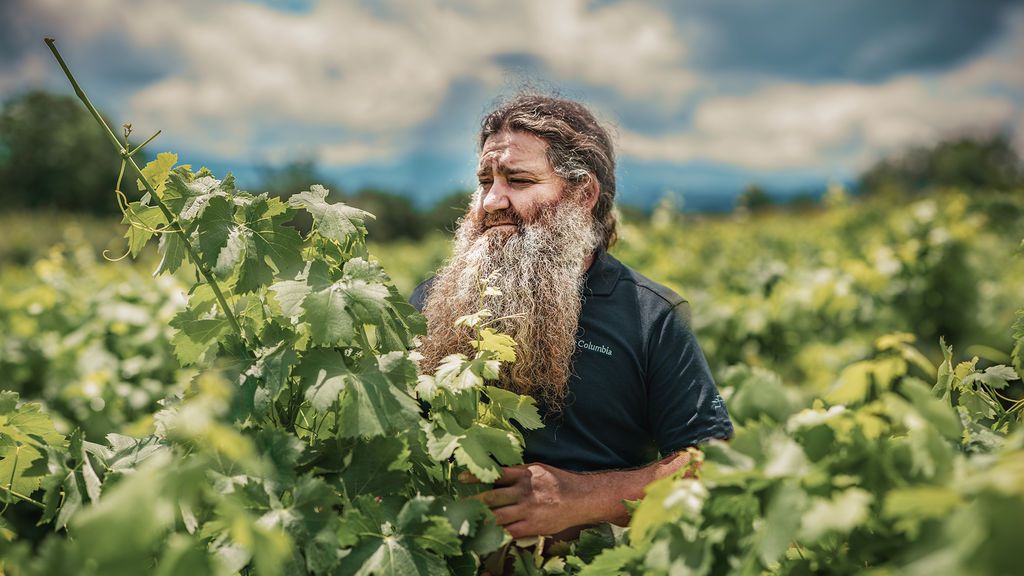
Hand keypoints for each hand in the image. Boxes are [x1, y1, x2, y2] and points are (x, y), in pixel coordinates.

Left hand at [461, 463, 589, 538]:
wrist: (581, 499)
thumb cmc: (557, 482)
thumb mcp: (537, 470)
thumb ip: (517, 473)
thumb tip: (495, 473)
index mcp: (524, 474)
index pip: (495, 474)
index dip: (477, 476)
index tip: (461, 478)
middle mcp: (524, 491)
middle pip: (492, 496)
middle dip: (473, 502)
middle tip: (457, 505)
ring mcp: (528, 510)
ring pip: (497, 515)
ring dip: (480, 519)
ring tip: (466, 521)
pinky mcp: (532, 526)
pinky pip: (509, 531)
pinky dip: (496, 533)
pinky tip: (484, 535)